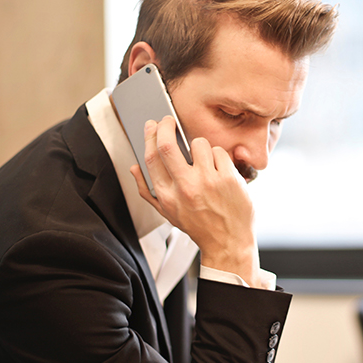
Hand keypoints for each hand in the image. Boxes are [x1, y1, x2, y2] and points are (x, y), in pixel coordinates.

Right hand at [129, 117, 259, 285]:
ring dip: (200, 146)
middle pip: (167, 145)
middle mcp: (185, 188)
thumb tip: (134, 168)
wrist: (228, 242)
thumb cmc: (199, 226)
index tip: (153, 125)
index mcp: (167, 195)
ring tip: (204, 160)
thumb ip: (147, 190)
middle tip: (169, 120)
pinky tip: (219, 170)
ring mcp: (207, 182)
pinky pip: (219, 152)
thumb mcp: (167, 213)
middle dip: (166, 126)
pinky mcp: (228, 178)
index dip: (150, 136)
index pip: (151, 158)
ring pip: (198, 144)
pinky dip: (219, 157)